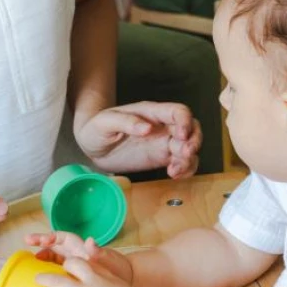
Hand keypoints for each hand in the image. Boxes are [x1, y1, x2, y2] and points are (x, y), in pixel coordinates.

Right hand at [25, 230, 132, 281]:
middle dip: (41, 241)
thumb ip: (97, 252)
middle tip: (26, 240)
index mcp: (82, 249)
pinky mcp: (72, 278)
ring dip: (41, 257)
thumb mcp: (108, 260)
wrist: (125, 283)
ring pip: (53, 258)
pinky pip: (56, 272)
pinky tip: (38, 279)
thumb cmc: (117, 269)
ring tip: (28, 260)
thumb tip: (91, 241)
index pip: (64, 237)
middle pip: (55, 245)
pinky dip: (47, 273)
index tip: (42, 239)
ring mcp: (73, 266)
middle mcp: (75, 255)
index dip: (52, 236)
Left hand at [73, 101, 201, 177]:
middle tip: (184, 154)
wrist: (92, 147)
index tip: (181, 136)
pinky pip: (183, 162)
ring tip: (174, 170)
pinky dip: (186, 169)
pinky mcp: (162, 158)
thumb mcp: (105, 122)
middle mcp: (162, 126)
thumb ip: (126, 122)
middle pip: (192, 128)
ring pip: (190, 146)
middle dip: (194, 141)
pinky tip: (175, 175)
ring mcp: (164, 143)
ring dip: (189, 159)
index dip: (185, 122)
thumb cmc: (97, 129)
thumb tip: (147, 128)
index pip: (178, 112)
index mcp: (151, 113)